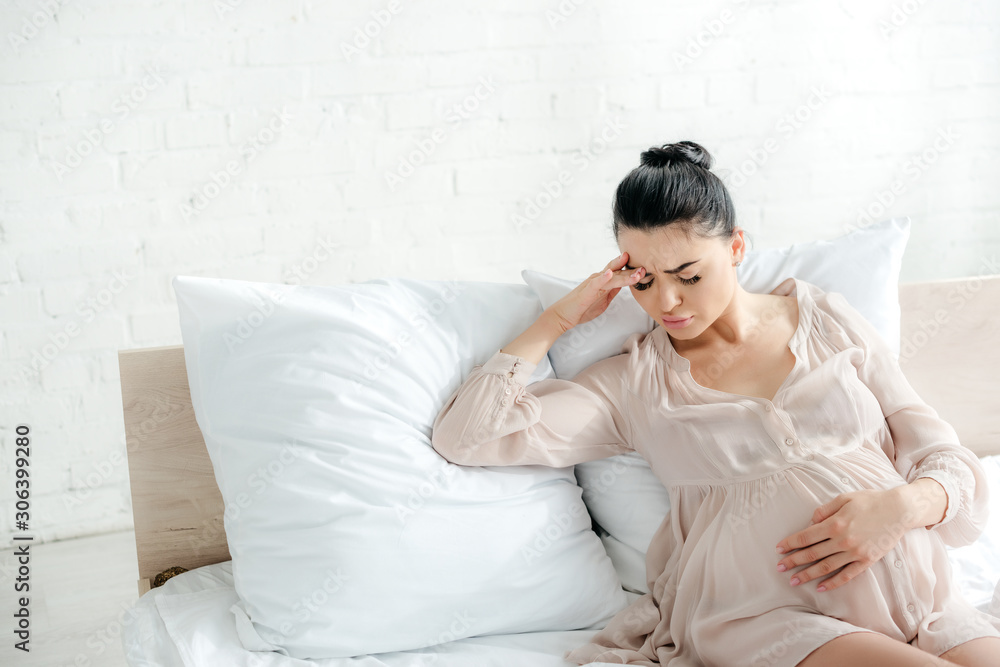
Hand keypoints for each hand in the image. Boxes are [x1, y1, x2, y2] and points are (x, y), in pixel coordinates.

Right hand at [547, 251, 645, 332]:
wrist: (562, 315)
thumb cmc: (581, 308)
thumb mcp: (603, 300)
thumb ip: (612, 291)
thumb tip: (624, 285)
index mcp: (603, 281)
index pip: (620, 274)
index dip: (633, 271)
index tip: (646, 269)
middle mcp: (598, 279)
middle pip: (618, 272)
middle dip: (632, 270)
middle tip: (646, 267)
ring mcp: (592, 284)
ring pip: (611, 277)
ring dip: (624, 274)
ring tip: (637, 272)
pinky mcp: (586, 291)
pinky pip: (596, 283)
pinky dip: (603, 277)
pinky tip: (610, 273)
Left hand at [773, 487, 910, 592]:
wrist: (899, 510)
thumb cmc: (870, 501)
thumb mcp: (843, 498)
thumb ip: (824, 510)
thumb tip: (810, 522)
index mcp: (834, 523)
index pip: (805, 537)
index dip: (790, 544)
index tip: (778, 549)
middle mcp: (843, 540)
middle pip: (812, 554)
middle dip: (793, 561)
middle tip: (779, 568)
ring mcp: (855, 553)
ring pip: (826, 567)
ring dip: (808, 575)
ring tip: (794, 581)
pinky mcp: (867, 561)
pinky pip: (847, 575)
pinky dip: (833, 582)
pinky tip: (820, 587)